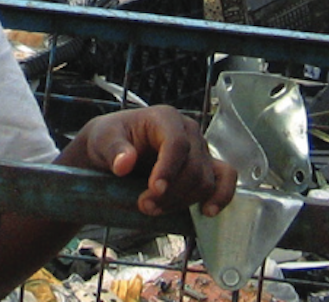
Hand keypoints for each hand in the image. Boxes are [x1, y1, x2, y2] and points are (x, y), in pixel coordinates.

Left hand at [60, 105, 236, 217]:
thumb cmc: (110, 138)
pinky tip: (207, 211)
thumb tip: (124, 163)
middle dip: (170, 193)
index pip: (177, 143)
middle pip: (193, 167)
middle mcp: (189, 131)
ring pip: (205, 180)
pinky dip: (221, 196)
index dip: (168, 169)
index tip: (154, 190)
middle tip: (144, 205)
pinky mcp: (206, 167)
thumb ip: (114, 149)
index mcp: (165, 118)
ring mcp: (200, 149)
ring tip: (154, 209)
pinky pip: (225, 179)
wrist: (114, 149)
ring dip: (183, 201)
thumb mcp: (103, 139)